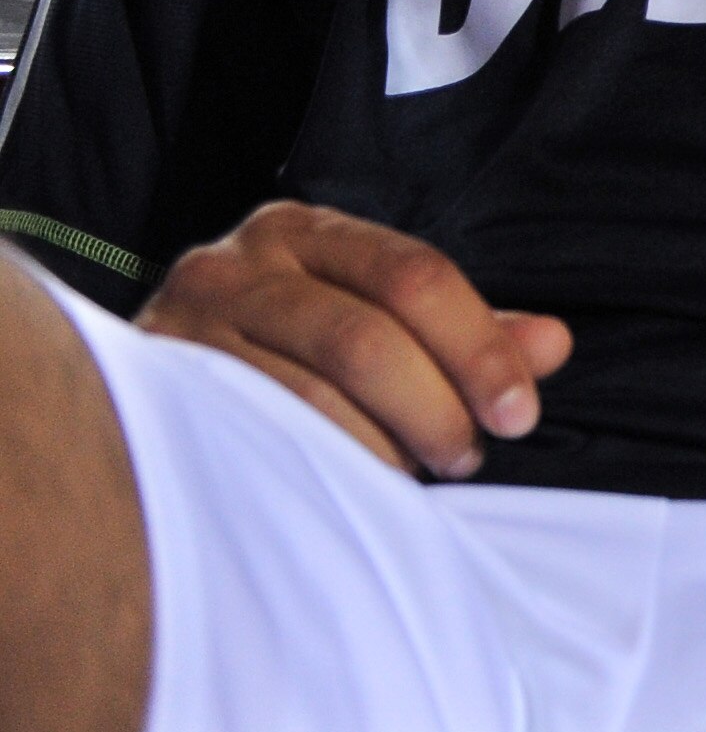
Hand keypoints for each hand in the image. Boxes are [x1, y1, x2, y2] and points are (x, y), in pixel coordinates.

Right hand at [142, 200, 569, 478]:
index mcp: (304, 233)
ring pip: (302, 399)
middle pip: (362, 338)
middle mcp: (236, 264)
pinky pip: (247, 442)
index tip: (519, 412)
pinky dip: (312, 473)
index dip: (478, 347)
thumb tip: (554, 345)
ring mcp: (181, 328)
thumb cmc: (281, 355)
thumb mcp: (375, 323)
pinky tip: (344, 498)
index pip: (413, 275)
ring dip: (377, 450)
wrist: (126, 402)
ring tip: (412, 480)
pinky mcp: (149, 396)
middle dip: (434, 406)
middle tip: (469, 455)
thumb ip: (463, 334)